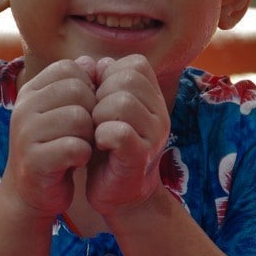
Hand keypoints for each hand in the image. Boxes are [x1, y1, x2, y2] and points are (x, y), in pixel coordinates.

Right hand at [2, 57, 98, 218]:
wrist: (33, 192)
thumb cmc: (56, 146)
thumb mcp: (65, 111)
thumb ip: (78, 85)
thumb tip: (93, 61)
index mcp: (31, 91)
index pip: (70, 68)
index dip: (89, 87)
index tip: (86, 109)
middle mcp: (23, 107)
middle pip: (78, 90)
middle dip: (92, 112)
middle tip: (86, 132)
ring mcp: (25, 133)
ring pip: (79, 117)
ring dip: (90, 135)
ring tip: (80, 146)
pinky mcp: (33, 160)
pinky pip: (75, 147)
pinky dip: (83, 155)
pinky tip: (76, 161)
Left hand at [87, 55, 170, 215]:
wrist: (118, 192)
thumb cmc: (109, 146)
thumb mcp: (106, 108)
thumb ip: (103, 83)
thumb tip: (97, 62)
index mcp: (154, 98)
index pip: (135, 65)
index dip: (109, 76)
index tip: (99, 98)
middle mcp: (160, 113)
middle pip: (128, 80)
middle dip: (101, 94)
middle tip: (95, 117)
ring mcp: (154, 136)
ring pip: (123, 103)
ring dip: (98, 115)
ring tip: (95, 131)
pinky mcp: (140, 158)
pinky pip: (120, 132)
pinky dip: (102, 134)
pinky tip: (99, 143)